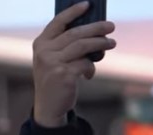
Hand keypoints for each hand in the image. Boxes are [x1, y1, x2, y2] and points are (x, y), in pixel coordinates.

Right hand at [32, 2, 116, 127]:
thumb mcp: (52, 60)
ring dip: (100, 43)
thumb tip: (93, 30)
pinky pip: (85, 64)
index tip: (87, 5)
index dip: (73, 12)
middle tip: (111, 27)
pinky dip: (91, 68)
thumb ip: (64, 46)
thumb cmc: (54, 80)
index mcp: (41, 44)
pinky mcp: (64, 75)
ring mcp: (53, 63)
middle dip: (96, 28)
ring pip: (83, 46)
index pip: (58, 22)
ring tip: (111, 43)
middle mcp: (44, 52)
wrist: (48, 107)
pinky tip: (90, 74)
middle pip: (75, 33)